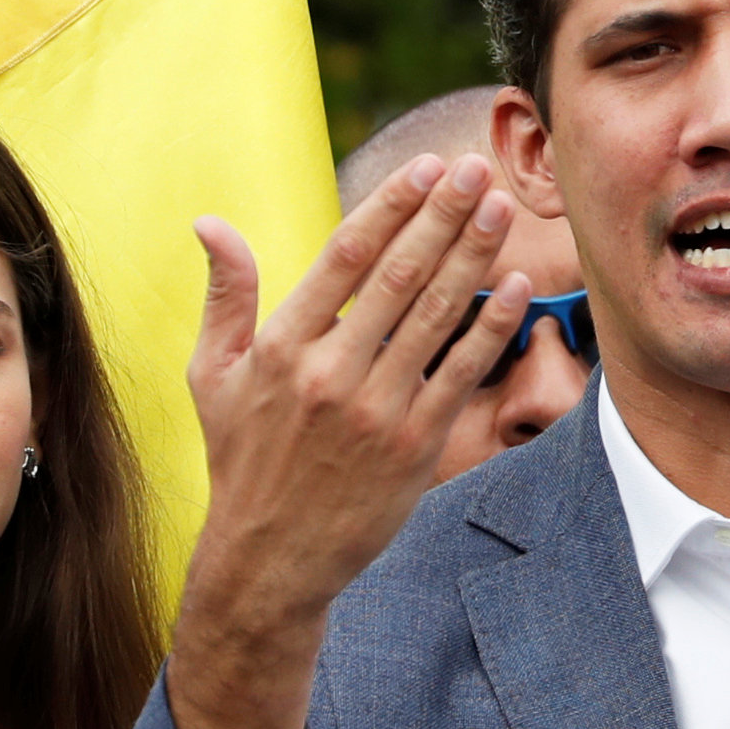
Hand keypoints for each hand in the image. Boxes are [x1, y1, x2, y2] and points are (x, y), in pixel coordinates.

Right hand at [170, 152, 531, 728]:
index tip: (426, 167)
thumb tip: (210, 224)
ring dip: (475, 257)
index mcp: (281, 348)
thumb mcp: (212, 378)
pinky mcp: (414, 448)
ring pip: (436, 318)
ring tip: (502, 208)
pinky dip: (492, 327)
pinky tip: (519, 286)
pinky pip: (462, 374)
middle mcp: (330, 374)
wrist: (270, 561)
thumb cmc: (242, 460)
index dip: (391, 206)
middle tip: (477, 167)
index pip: (345, 257)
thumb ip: (226, 298)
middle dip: (444, 215)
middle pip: (399, 276)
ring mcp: (376, 411)